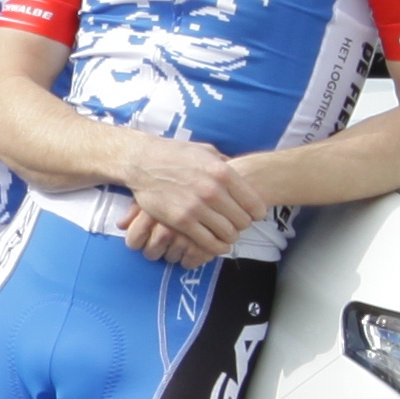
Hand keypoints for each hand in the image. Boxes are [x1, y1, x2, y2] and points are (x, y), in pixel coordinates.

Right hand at [117, 140, 257, 265]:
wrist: (143, 162)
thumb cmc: (175, 154)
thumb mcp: (206, 151)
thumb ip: (225, 163)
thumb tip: (241, 173)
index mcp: (223, 172)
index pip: (254, 204)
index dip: (257, 213)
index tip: (253, 215)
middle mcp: (212, 191)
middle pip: (242, 221)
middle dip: (242, 225)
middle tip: (237, 225)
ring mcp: (196, 207)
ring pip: (227, 234)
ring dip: (230, 237)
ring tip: (226, 234)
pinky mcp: (181, 221)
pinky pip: (208, 242)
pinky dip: (215, 247)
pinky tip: (216, 244)